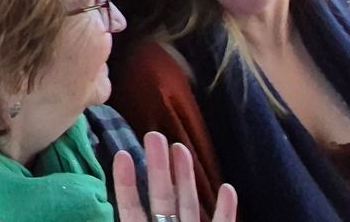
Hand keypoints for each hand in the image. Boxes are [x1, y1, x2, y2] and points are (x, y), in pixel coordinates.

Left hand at [113, 131, 235, 221]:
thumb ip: (129, 218)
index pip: (131, 208)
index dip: (126, 184)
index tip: (122, 154)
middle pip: (162, 197)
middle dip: (158, 167)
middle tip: (153, 135)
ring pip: (188, 205)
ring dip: (186, 177)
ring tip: (180, 148)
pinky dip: (226, 210)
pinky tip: (228, 188)